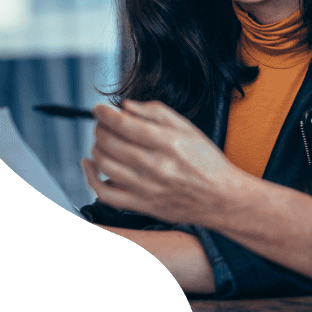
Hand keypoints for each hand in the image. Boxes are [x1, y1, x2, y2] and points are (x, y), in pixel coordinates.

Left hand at [82, 99, 242, 227]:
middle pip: (110, 142)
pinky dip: (91, 177)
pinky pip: (104, 193)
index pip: (124, 124)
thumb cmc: (206, 162)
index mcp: (169, 143)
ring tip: (102, 141)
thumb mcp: (189, 129)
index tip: (99, 108)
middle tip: (102, 124)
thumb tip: (126, 106)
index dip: (104, 114)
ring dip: (96, 147)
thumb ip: (157, 113)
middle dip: (100, 128)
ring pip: (104, 164)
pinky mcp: (141, 205)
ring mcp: (146, 188)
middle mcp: (156, 166)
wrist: (221, 198)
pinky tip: (91, 164)